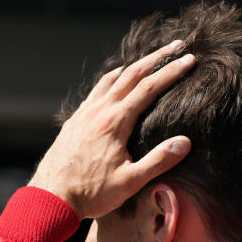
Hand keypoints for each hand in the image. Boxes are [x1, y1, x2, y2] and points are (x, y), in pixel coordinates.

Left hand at [28, 41, 194, 218]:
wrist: (50, 197)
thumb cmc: (91, 194)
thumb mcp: (130, 183)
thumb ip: (158, 161)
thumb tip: (185, 142)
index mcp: (115, 122)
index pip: (149, 87)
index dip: (172, 71)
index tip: (190, 59)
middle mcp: (98, 111)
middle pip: (131, 74)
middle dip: (157, 57)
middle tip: (177, 44)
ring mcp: (84, 113)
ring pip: (111, 78)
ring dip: (133, 65)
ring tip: (150, 58)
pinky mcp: (74, 120)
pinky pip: (96, 91)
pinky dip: (112, 79)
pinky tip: (116, 82)